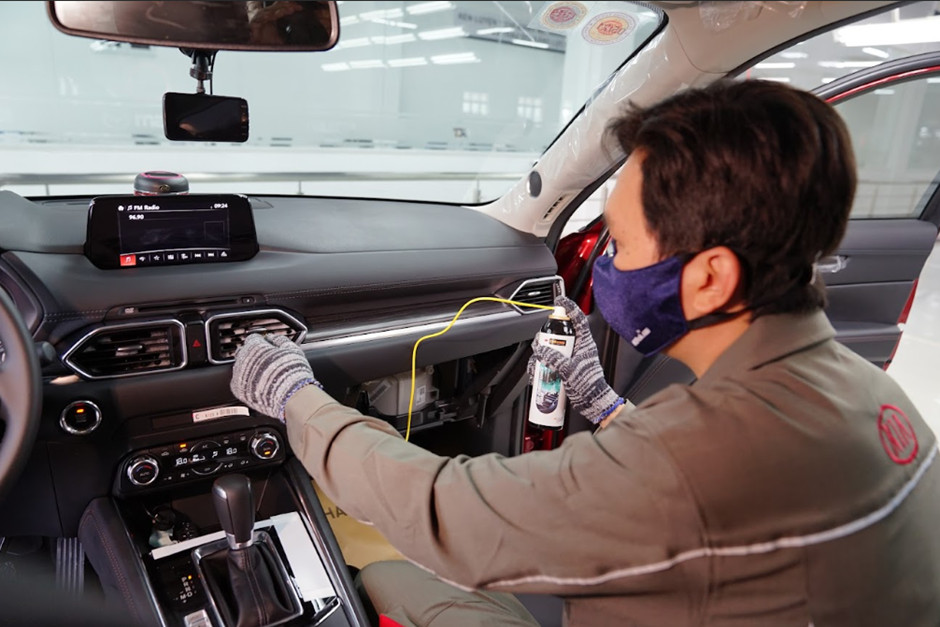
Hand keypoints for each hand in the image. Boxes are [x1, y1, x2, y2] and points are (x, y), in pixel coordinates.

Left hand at [230, 333, 319, 419]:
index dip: (261, 341)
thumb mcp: (292, 350)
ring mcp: (239, 375)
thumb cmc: (293, 373)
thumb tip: (273, 337)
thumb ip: (280, 339)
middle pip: (243, 351)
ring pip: (240, 366)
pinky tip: (258, 384)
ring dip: (248, 367)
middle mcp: (243, 359)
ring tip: (263, 374)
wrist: (292, 397)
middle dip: (253, 354)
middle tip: (265, 360)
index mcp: (256, 347)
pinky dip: (246, 381)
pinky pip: (238, 381)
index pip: (253, 338)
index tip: (266, 345)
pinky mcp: (238, 390)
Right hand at [528, 296, 623, 423]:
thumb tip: (541, 349)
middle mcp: (577, 348)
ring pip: (550, 348)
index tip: (559, 300)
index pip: (578, 319)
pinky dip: (540, 367)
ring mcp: (569, 357)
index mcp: (584, 343)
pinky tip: (537, 374)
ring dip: (540, 356)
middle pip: (558, 334)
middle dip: (545, 339)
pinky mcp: (563, 368)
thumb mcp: (570, 371)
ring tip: (537, 366)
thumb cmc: (590, 387)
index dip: (569, 307)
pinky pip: (548, 362)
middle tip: (540, 346)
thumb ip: (555, 359)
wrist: (593, 403)